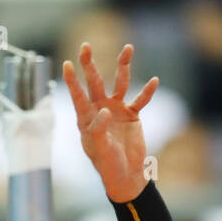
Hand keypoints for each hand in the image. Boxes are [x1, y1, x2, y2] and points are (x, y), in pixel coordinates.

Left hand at [62, 42, 158, 201]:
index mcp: (86, 117)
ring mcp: (116, 110)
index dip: (72, 80)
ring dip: (123, 66)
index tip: (67, 64)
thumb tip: (103, 110)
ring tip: (127, 48)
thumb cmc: (107, 165)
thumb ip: (99, 130)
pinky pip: (140, 100)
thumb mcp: (100, 149)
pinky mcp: (132, 115)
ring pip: (120, 82)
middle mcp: (100, 108)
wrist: (125, 174)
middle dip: (89, 64)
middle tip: (85, 46)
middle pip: (94, 81)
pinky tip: (154, 81)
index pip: (77, 95)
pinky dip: (147, 92)